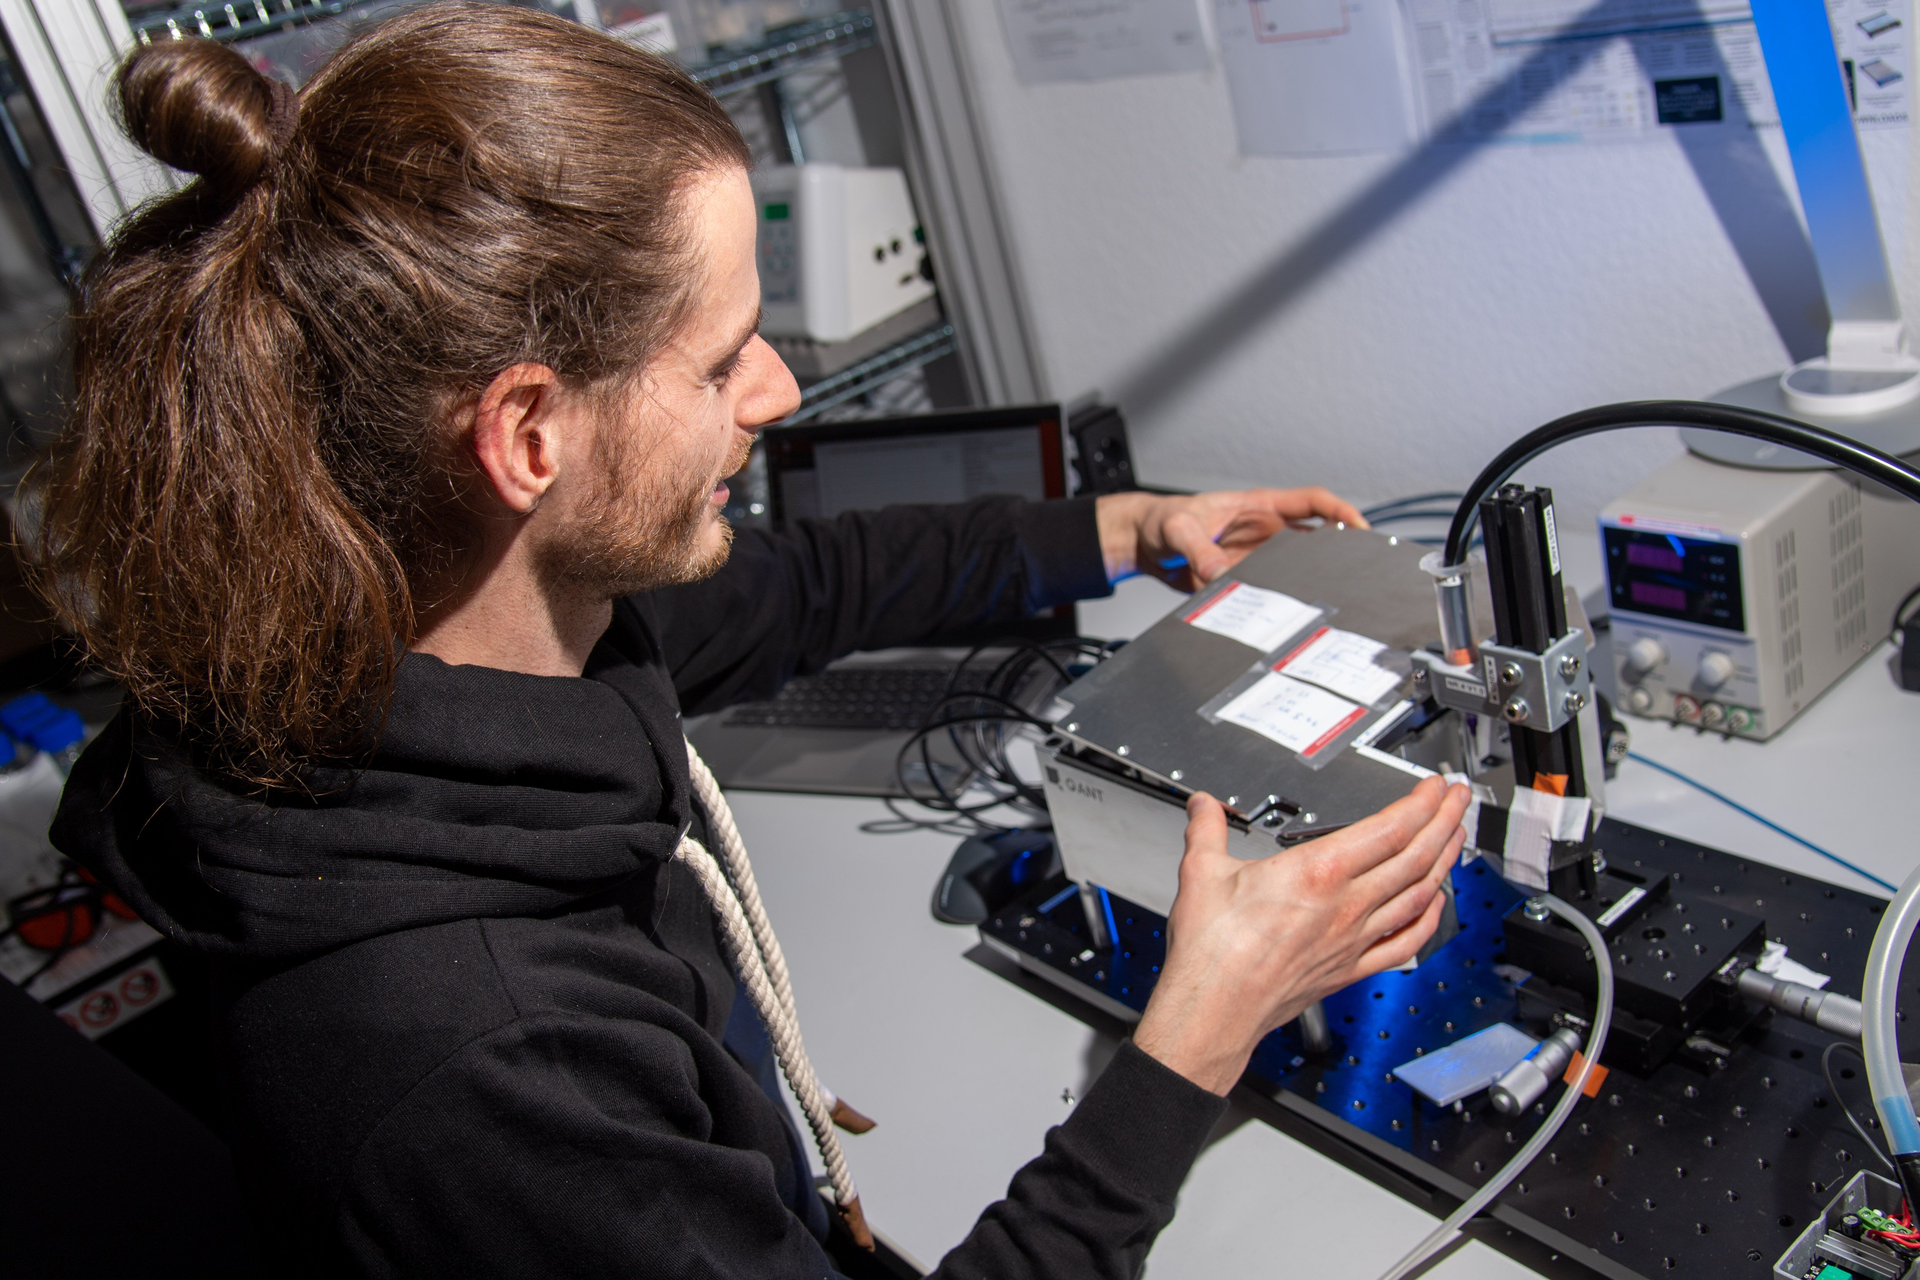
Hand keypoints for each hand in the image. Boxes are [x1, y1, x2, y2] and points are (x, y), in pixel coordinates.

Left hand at [1094, 488, 1367, 591]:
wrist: (1141, 543)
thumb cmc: (1159, 520)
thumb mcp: (1178, 528)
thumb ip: (1198, 549)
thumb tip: (1218, 573)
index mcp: (1258, 506)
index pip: (1312, 502)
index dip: (1341, 511)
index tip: (1360, 527)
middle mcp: (1264, 530)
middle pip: (1317, 537)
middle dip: (1340, 550)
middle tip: (1359, 569)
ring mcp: (1258, 556)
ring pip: (1298, 568)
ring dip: (1311, 581)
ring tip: (1330, 597)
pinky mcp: (1246, 578)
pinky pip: (1271, 590)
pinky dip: (1280, 602)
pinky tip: (1287, 616)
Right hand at [1132, 777, 1469, 1094]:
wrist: (1214, 1009)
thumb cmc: (1213, 952)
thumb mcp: (1202, 872)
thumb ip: (1207, 830)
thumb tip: (1204, 806)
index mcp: (1317, 873)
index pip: (1389, 829)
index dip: (1422, 803)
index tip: (1436, 787)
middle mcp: (1346, 906)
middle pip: (1415, 857)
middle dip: (1445, 821)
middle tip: (1460, 799)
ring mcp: (1354, 939)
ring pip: (1418, 895)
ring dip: (1444, 862)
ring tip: (1456, 839)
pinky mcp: (1350, 968)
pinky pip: (1404, 943)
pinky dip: (1428, 920)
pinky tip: (1434, 906)